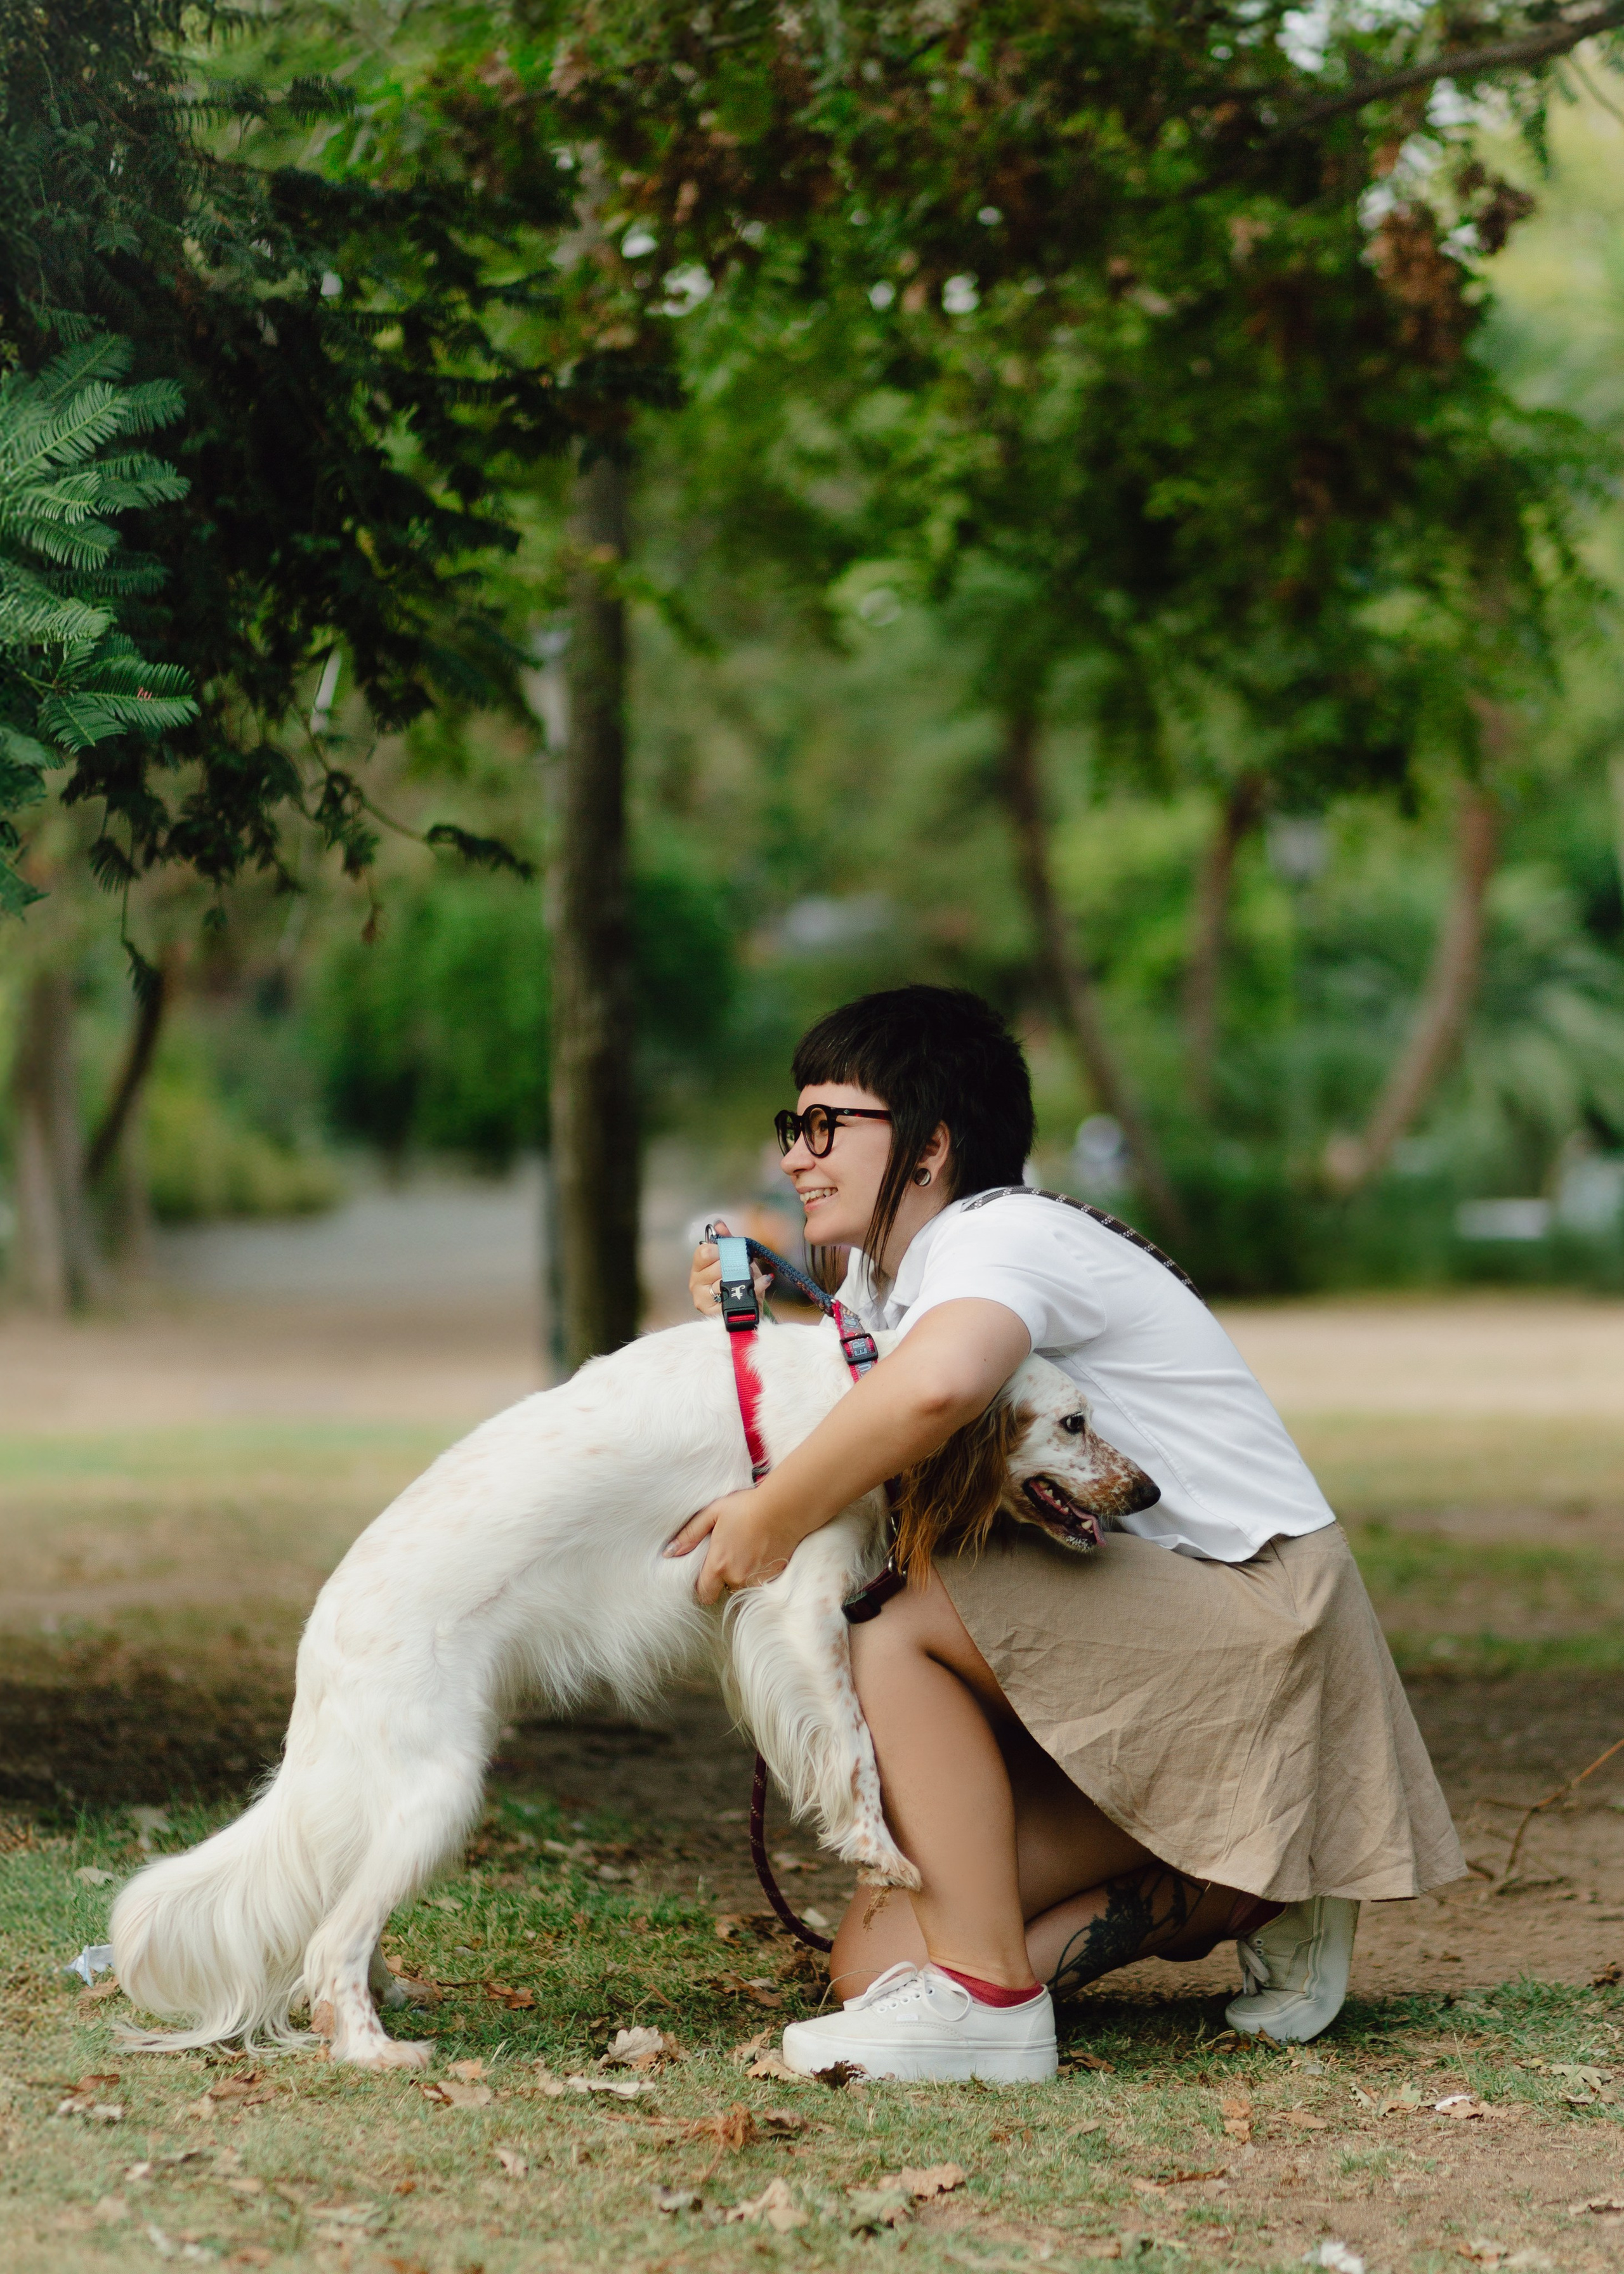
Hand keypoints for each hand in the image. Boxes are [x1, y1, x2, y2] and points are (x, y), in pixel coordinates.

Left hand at [665, 1489, 797, 1604]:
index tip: (707, 1572)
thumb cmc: (747, 1507)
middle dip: (725, 1576)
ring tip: (747, 1549)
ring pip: (743, 1586)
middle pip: (724, 1589)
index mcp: (718, 1565)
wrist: (785, 1508)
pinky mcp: (774, 1576)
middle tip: (730, 1552)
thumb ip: (689, 1535)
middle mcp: (737, 1578)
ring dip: (742, 1574)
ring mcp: (757, 1579)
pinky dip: (758, 1571)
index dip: (703, 1585)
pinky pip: (760, 1581)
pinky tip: (761, 1551)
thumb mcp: (712, 1513)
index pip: (704, 1594)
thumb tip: (669, 1552)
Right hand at [689, 1218, 771, 1318]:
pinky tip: (761, 1282)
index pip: (703, 1253)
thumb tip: (719, 1224)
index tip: (732, 1251)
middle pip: (717, 1267)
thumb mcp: (733, 1259)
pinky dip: (754, 1288)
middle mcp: (696, 1284)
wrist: (747, 1308)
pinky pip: (737, 1296)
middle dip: (736, 1265)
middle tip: (744, 1265)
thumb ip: (726, 1241)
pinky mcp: (714, 1314)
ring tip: (751, 1275)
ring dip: (746, 1276)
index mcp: (698, 1268)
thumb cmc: (738, 1282)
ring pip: (726, 1282)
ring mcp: (703, 1300)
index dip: (721, 1249)